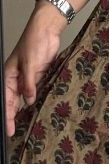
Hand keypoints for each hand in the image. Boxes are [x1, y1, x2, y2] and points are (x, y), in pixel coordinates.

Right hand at [3, 10, 64, 136]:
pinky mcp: (39, 77)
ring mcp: (28, 78)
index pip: (6, 100)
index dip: (7, 115)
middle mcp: (17, 79)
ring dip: (23, 110)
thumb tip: (28, 101)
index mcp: (9, 76)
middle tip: (13, 132)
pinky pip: (35, 92)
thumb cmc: (34, 43)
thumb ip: (29, 83)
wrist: (47, 31)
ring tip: (24, 125)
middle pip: (12, 102)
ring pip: (23, 99)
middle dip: (12, 116)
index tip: (8, 128)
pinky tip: (37, 110)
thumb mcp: (30, 64)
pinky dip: (35, 100)